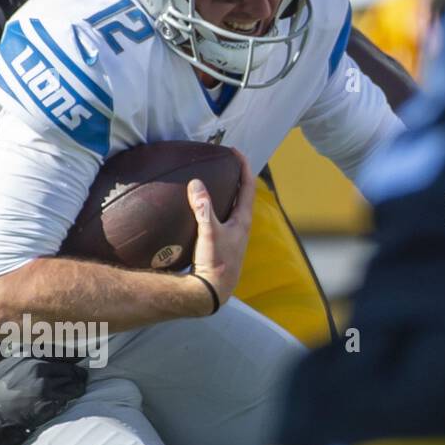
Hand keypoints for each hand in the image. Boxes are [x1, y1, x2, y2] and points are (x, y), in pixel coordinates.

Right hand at [0, 355, 87, 444]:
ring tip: (79, 386)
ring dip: (77, 385)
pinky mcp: (48, 402)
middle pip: (70, 367)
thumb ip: (16, 349)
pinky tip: (69, 397)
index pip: (59, 350)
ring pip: (73, 382)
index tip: (81, 356)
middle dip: (78, 372)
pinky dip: (70, 397)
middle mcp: (39, 368)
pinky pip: (68, 397)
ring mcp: (45, 385)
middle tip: (83, 375)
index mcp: (28, 355)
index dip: (74, 354)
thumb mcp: (1, 361)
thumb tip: (22, 338)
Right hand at [188, 148, 256, 312]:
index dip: (243, 167)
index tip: (235, 152)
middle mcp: (240, 227)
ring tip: (213, 182)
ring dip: (225, 194)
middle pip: (241, 196)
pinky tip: (201, 212)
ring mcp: (232, 237)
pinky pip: (220, 220)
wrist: (213, 292)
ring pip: (231, 209)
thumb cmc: (216, 264)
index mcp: (242, 220)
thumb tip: (197, 183)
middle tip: (223, 164)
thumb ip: (203, 209)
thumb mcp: (209, 234)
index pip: (247, 187)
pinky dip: (214, 209)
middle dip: (234, 178)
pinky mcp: (221, 245)